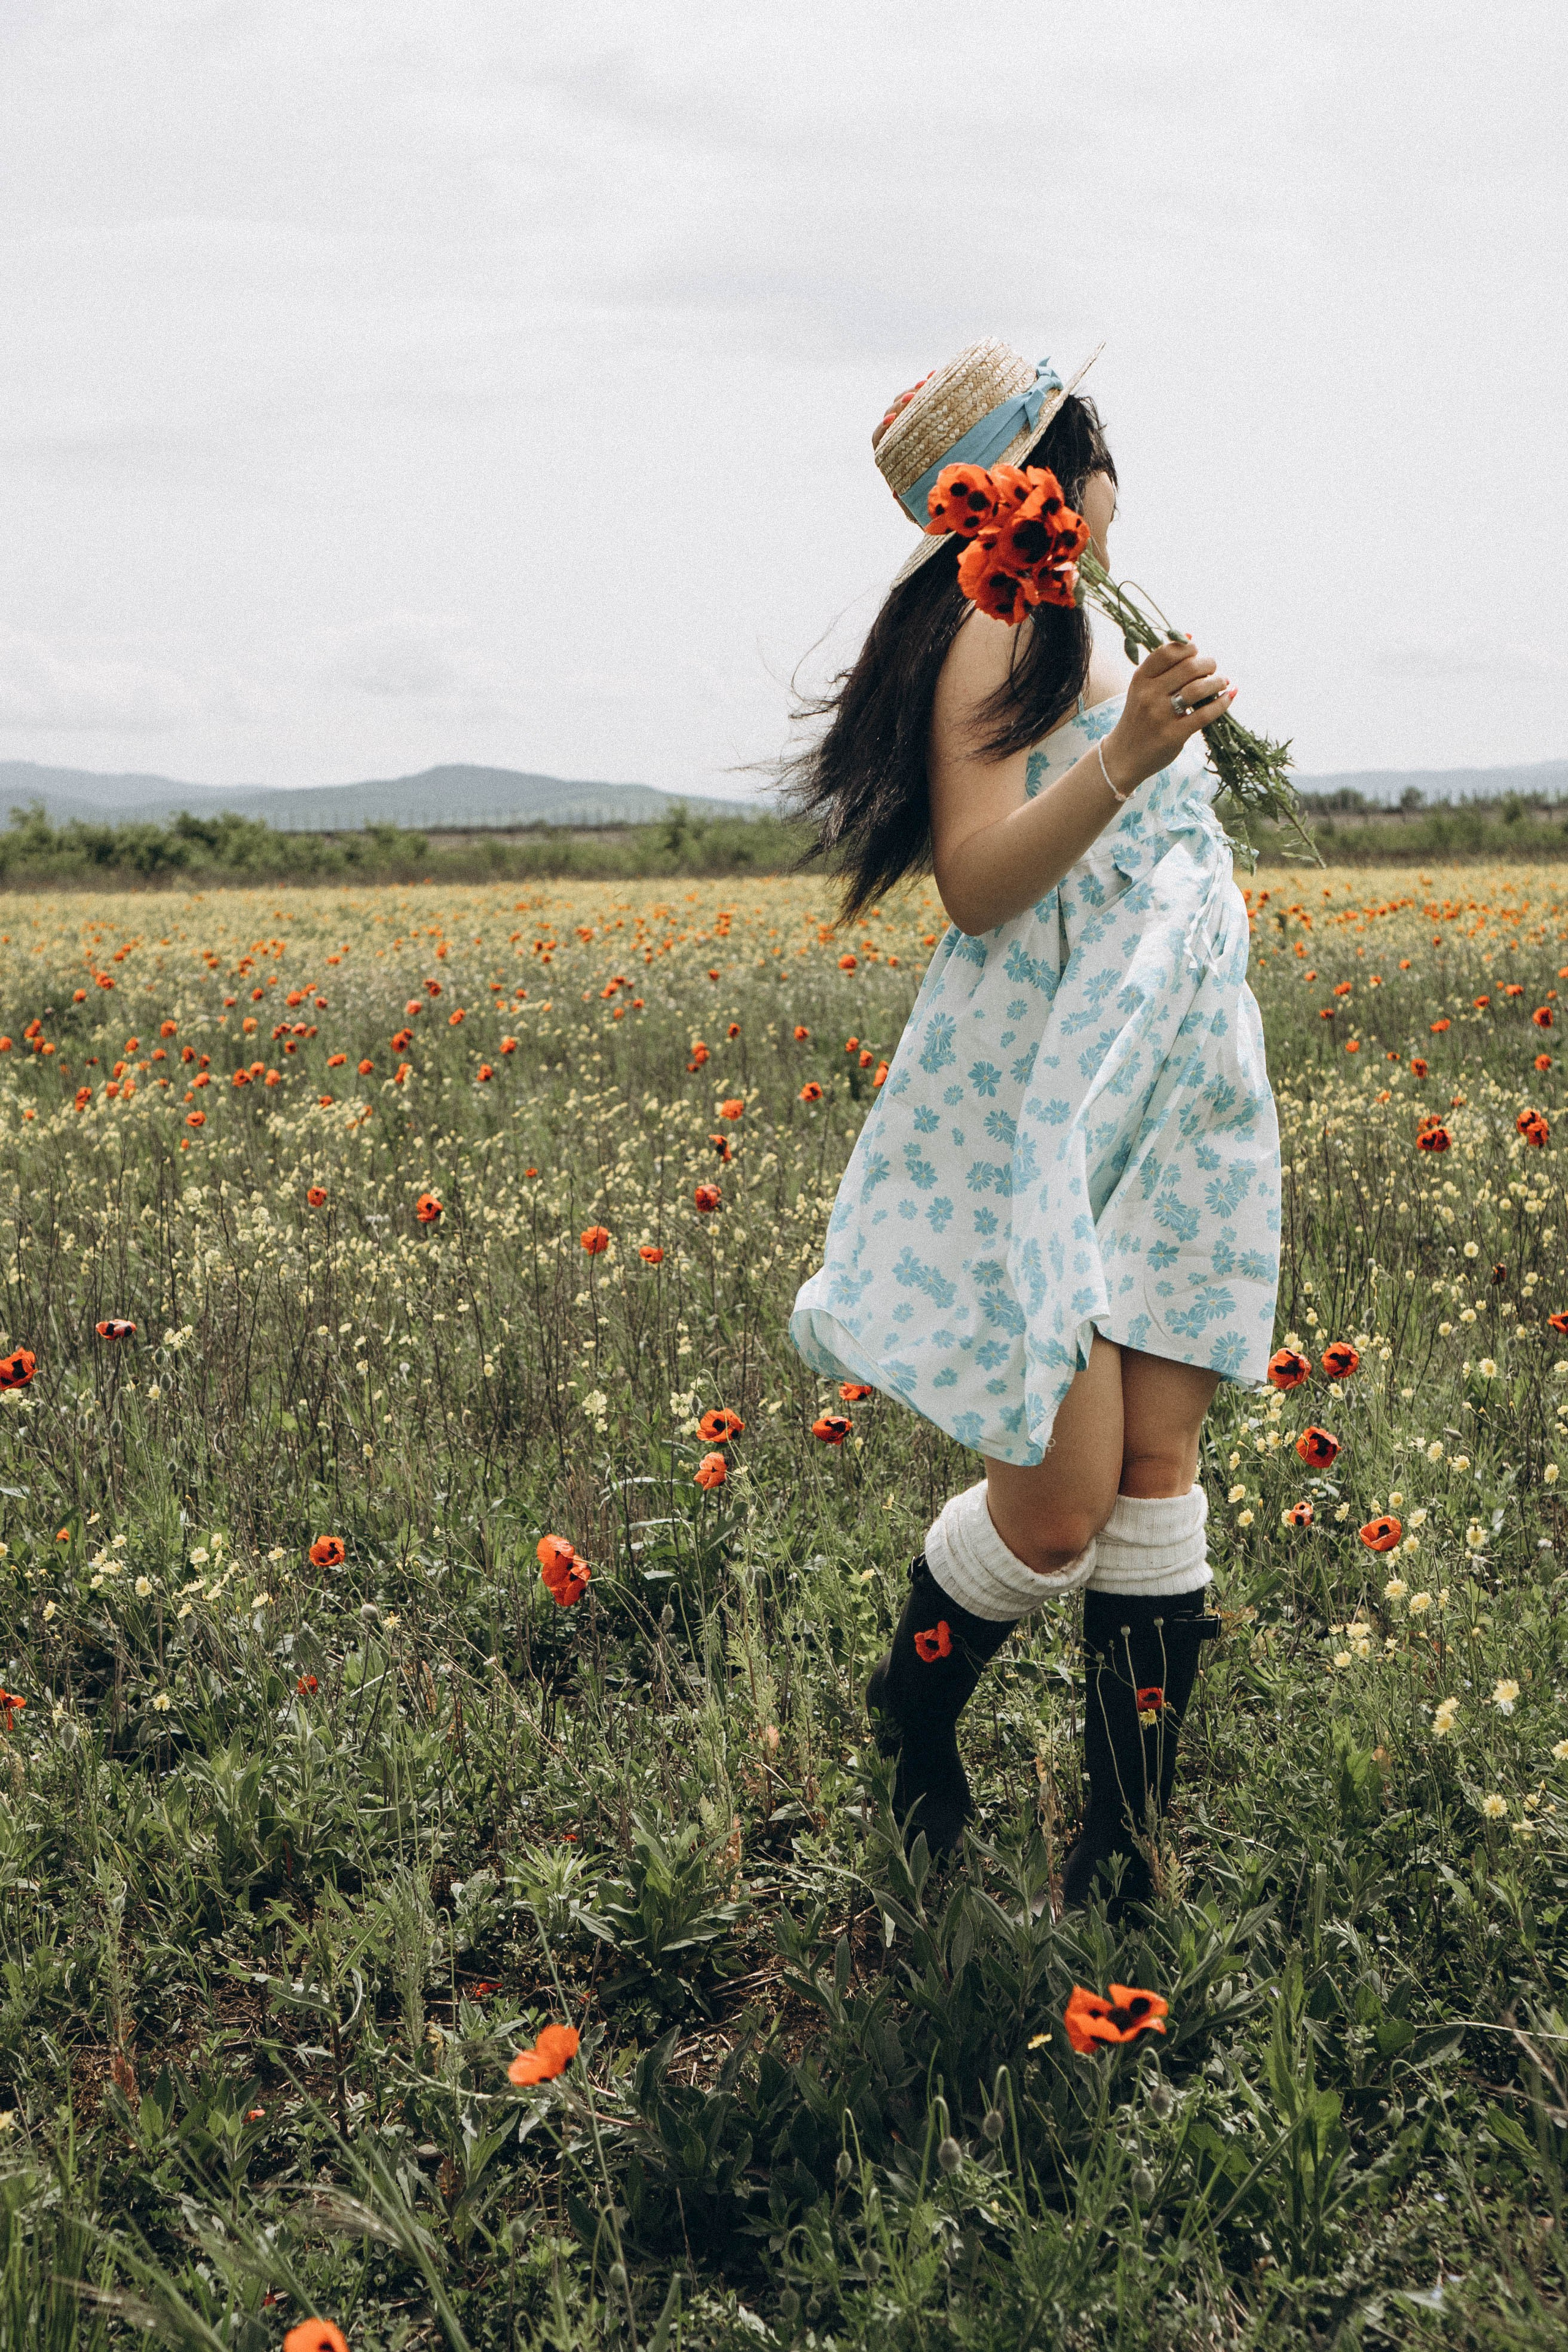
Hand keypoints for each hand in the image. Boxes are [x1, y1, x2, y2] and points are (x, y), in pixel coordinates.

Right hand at [1102, 639, 1236, 794]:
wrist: (1124, 756)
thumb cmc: (1138, 718)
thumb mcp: (1141, 689)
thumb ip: (1161, 668)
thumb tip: (1191, 638)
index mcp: (1140, 679)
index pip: (1168, 652)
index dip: (1189, 648)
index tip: (1197, 652)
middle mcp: (1148, 695)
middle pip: (1188, 667)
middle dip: (1208, 664)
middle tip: (1213, 669)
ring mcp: (1160, 716)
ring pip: (1198, 689)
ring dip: (1217, 682)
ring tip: (1222, 682)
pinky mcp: (1173, 735)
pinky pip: (1205, 714)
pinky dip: (1222, 703)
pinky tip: (1228, 697)